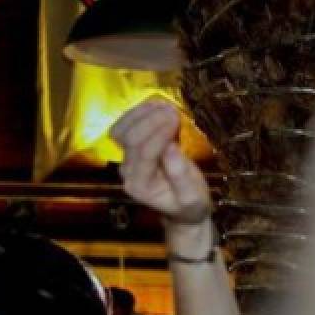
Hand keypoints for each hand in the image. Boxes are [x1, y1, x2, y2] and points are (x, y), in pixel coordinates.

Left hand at [110, 99, 210, 226]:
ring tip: (164, 105)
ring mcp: (125, 160)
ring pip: (121, 131)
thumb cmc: (189, 203)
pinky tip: (154, 105)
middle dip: (150, 121)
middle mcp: (127, 172)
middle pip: (130, 139)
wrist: (181, 210)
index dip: (159, 133)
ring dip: (141, 114)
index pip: (145, 153)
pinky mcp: (128, 150)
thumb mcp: (192, 196)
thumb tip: (170, 148)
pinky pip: (124, 128)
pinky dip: (137, 114)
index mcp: (141, 186)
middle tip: (172, 110)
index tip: (176, 118)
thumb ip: (181, 176)